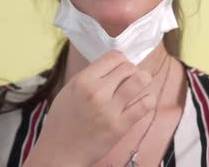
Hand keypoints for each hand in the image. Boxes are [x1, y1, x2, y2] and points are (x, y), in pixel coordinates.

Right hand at [23, 51, 155, 166]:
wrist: (59, 152)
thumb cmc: (63, 121)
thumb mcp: (70, 90)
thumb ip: (90, 76)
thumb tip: (114, 65)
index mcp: (83, 80)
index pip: (114, 56)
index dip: (121, 60)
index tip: (121, 68)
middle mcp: (97, 92)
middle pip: (128, 67)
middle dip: (132, 71)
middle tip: (129, 79)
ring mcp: (110, 109)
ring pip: (140, 81)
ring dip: (143, 80)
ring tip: (139, 86)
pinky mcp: (120, 126)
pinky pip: (145, 105)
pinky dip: (148, 100)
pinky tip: (143, 101)